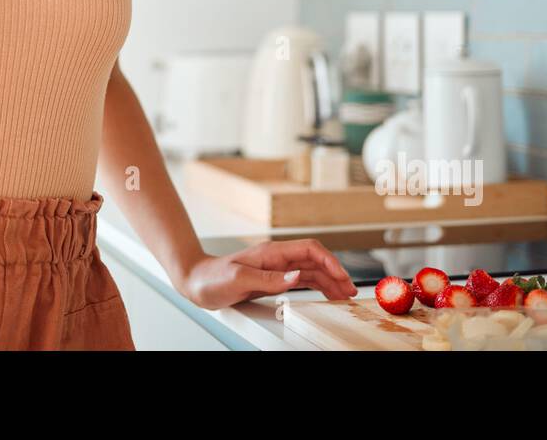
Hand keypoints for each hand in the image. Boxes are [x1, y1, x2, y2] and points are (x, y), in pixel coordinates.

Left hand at [177, 238, 356, 309]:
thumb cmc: (212, 277)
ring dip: (330, 282)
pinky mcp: (273, 279)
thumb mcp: (239, 279)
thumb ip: (269, 279)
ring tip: (345, 295)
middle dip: (336, 274)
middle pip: (315, 261)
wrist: (195, 281)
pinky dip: (317, 286)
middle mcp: (277, 258)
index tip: (342, 277)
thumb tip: (296, 277)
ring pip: (311, 272)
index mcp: (272, 253)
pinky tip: (326, 293)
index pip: (309, 250)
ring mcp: (277, 268)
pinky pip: (301, 280)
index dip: (329, 261)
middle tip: (351, 291)